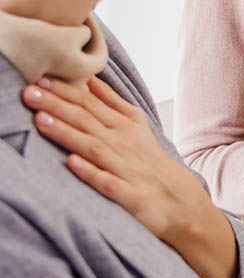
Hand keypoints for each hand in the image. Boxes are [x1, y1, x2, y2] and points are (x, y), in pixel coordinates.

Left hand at [22, 75, 237, 277]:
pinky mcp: (130, 196)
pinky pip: (108, 183)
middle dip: (57, 105)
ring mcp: (126, 170)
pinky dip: (91, 173)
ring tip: (41, 120)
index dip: (64, 91)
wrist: (179, 200)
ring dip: (67, 134)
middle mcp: (122, 144)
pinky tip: (71, 163)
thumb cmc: (151, 161)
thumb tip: (90, 79)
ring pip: (93, 148)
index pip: (89, 104)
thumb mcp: (136, 125)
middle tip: (29, 92)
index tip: (39, 78)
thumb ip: (112, 102)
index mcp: (122, 126)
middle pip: (86, 121)